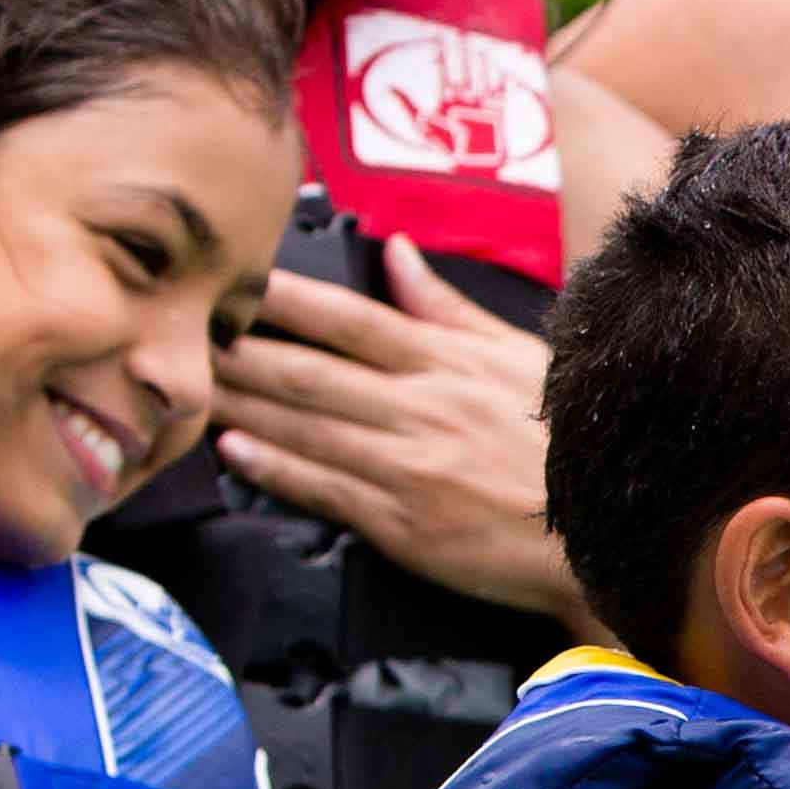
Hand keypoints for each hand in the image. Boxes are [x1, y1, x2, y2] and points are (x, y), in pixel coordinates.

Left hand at [207, 240, 579, 619]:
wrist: (604, 535)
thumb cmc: (567, 443)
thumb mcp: (519, 357)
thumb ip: (448, 309)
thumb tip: (397, 253)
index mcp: (446, 362)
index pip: (350, 318)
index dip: (284, 298)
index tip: (235, 279)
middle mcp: (419, 408)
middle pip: (310, 371)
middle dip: (240, 350)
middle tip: (185, 332)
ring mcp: (407, 467)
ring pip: (305, 426)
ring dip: (241, 405)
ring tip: (189, 385)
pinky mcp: (403, 525)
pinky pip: (324, 488)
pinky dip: (274, 467)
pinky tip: (231, 451)